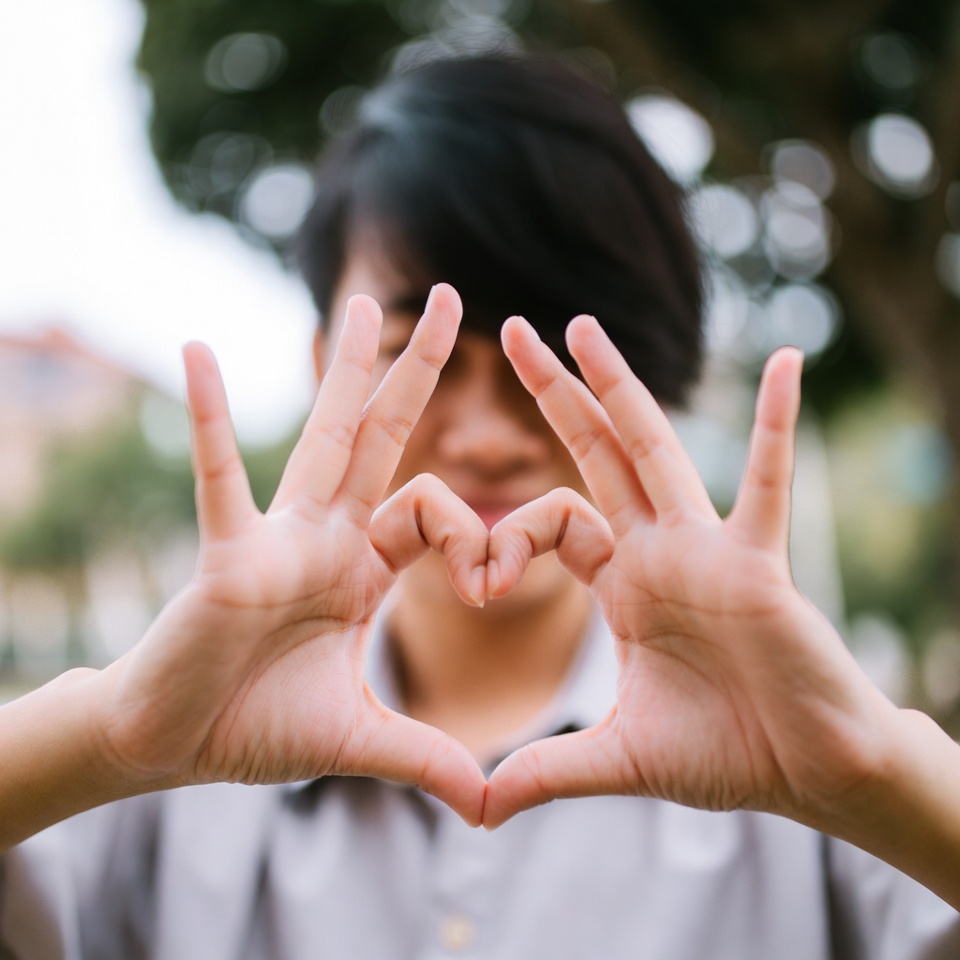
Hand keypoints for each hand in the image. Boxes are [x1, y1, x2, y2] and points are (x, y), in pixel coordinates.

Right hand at [93, 285, 487, 824]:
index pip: (435, 513)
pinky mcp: (226, 556)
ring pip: (323, 440)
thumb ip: (427, 757)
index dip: (473, 536)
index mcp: (363, 567)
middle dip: (419, 372)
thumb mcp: (360, 739)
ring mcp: (277, 538)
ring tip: (367, 303)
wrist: (174, 746)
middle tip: (452, 299)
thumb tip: (494, 805)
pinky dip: (209, 421)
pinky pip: (221, 480)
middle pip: (384, 438)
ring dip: (347, 371)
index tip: (491, 584)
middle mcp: (326, 536)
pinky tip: (198, 351)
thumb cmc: (255, 726)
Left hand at [484, 315, 898, 828]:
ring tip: (586, 324)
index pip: (551, 522)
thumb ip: (546, 770)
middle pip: (596, 454)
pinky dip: (777, 426)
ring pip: (654, 450)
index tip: (478, 582)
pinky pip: (767, 484)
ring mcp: (708, 548)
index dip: (507, 537)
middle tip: (517, 330)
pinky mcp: (758, 564)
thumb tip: (476, 809)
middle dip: (556, 394)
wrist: (808, 772)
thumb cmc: (726, 754)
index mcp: (622, 583)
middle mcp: (659, 550)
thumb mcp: (617, 758)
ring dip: (621, 387)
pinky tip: (785, 363)